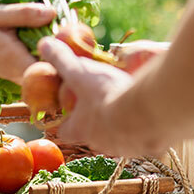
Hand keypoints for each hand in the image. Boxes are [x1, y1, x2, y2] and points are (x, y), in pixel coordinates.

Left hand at [38, 36, 166, 157]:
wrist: (149, 112)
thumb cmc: (107, 95)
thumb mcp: (80, 73)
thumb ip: (62, 60)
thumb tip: (44, 45)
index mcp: (80, 129)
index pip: (65, 131)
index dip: (65, 119)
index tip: (69, 107)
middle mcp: (100, 144)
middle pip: (93, 134)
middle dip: (96, 119)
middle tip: (103, 98)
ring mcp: (124, 147)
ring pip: (119, 136)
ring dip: (121, 122)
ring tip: (128, 101)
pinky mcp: (147, 147)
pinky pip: (143, 136)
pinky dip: (144, 125)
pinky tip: (150, 109)